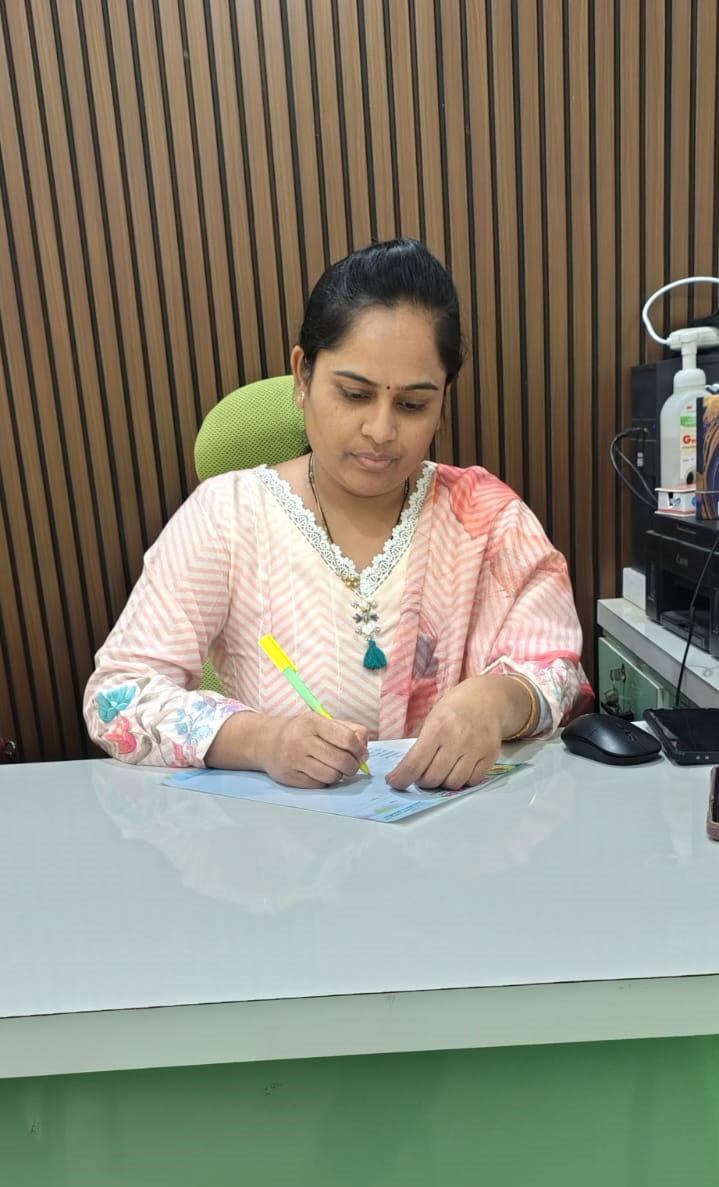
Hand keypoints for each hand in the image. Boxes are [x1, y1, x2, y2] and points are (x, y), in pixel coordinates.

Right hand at [262, 713, 369, 788]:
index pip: (347, 739)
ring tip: (334, 768)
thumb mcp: (324, 722)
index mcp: (313, 722)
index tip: (362, 754)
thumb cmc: (302, 731)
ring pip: (332, 776)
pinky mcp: (289, 777)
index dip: (360, 750)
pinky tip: (320, 772)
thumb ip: (349, 730)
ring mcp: (294, 760)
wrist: (267, 742)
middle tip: (351, 765)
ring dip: (339, 775)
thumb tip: (364, 751)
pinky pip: (319, 785)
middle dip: (352, 766)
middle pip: (341, 760)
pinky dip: (325, 781)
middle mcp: (301, 740)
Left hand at [386, 676, 527, 790]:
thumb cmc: (454, 708)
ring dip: (443, 783)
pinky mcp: (490, 756)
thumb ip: (422, 745)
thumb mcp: (432, 719)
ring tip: (441, 771)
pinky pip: (473, 781)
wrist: (487, 698)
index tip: (395, 782)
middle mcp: (457, 740)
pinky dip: (463, 780)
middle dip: (422, 781)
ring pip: (453, 783)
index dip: (402, 778)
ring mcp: (475, 749)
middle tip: (422, 775)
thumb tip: (409, 771)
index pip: (414, 764)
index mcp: (437, 728)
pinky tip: (459, 769)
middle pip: (433, 778)